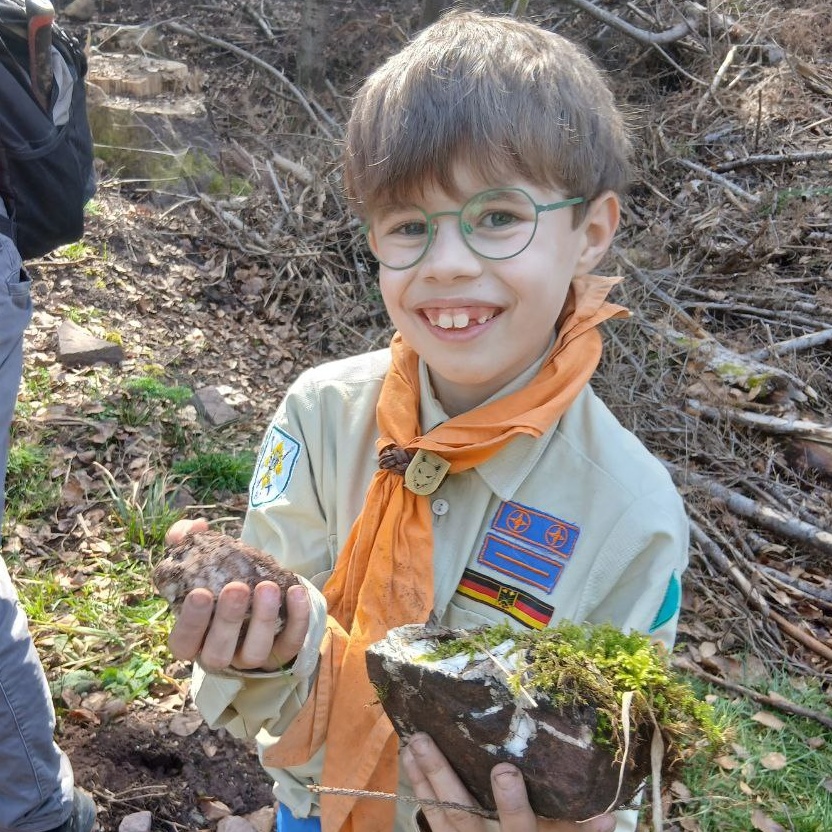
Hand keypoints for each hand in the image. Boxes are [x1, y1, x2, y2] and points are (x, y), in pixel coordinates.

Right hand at [164, 519, 309, 671]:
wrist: (256, 594)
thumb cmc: (219, 579)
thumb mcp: (201, 560)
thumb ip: (188, 541)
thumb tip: (195, 526)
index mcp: (193, 639)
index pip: (183, 642)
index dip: (191, 621)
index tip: (199, 592)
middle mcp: (219, 654)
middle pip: (218, 652)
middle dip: (228, 620)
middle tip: (237, 588)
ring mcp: (250, 657)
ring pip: (255, 651)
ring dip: (263, 619)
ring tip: (268, 587)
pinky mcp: (281, 653)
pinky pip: (290, 643)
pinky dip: (296, 619)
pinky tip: (296, 591)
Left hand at [401, 734, 615, 831]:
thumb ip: (581, 831)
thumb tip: (610, 814)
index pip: (517, 826)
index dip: (510, 803)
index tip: (504, 769)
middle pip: (461, 814)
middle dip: (442, 777)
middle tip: (423, 741)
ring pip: (439, 814)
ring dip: (422, 777)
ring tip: (410, 742)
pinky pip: (431, 817)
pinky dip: (419, 788)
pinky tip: (409, 760)